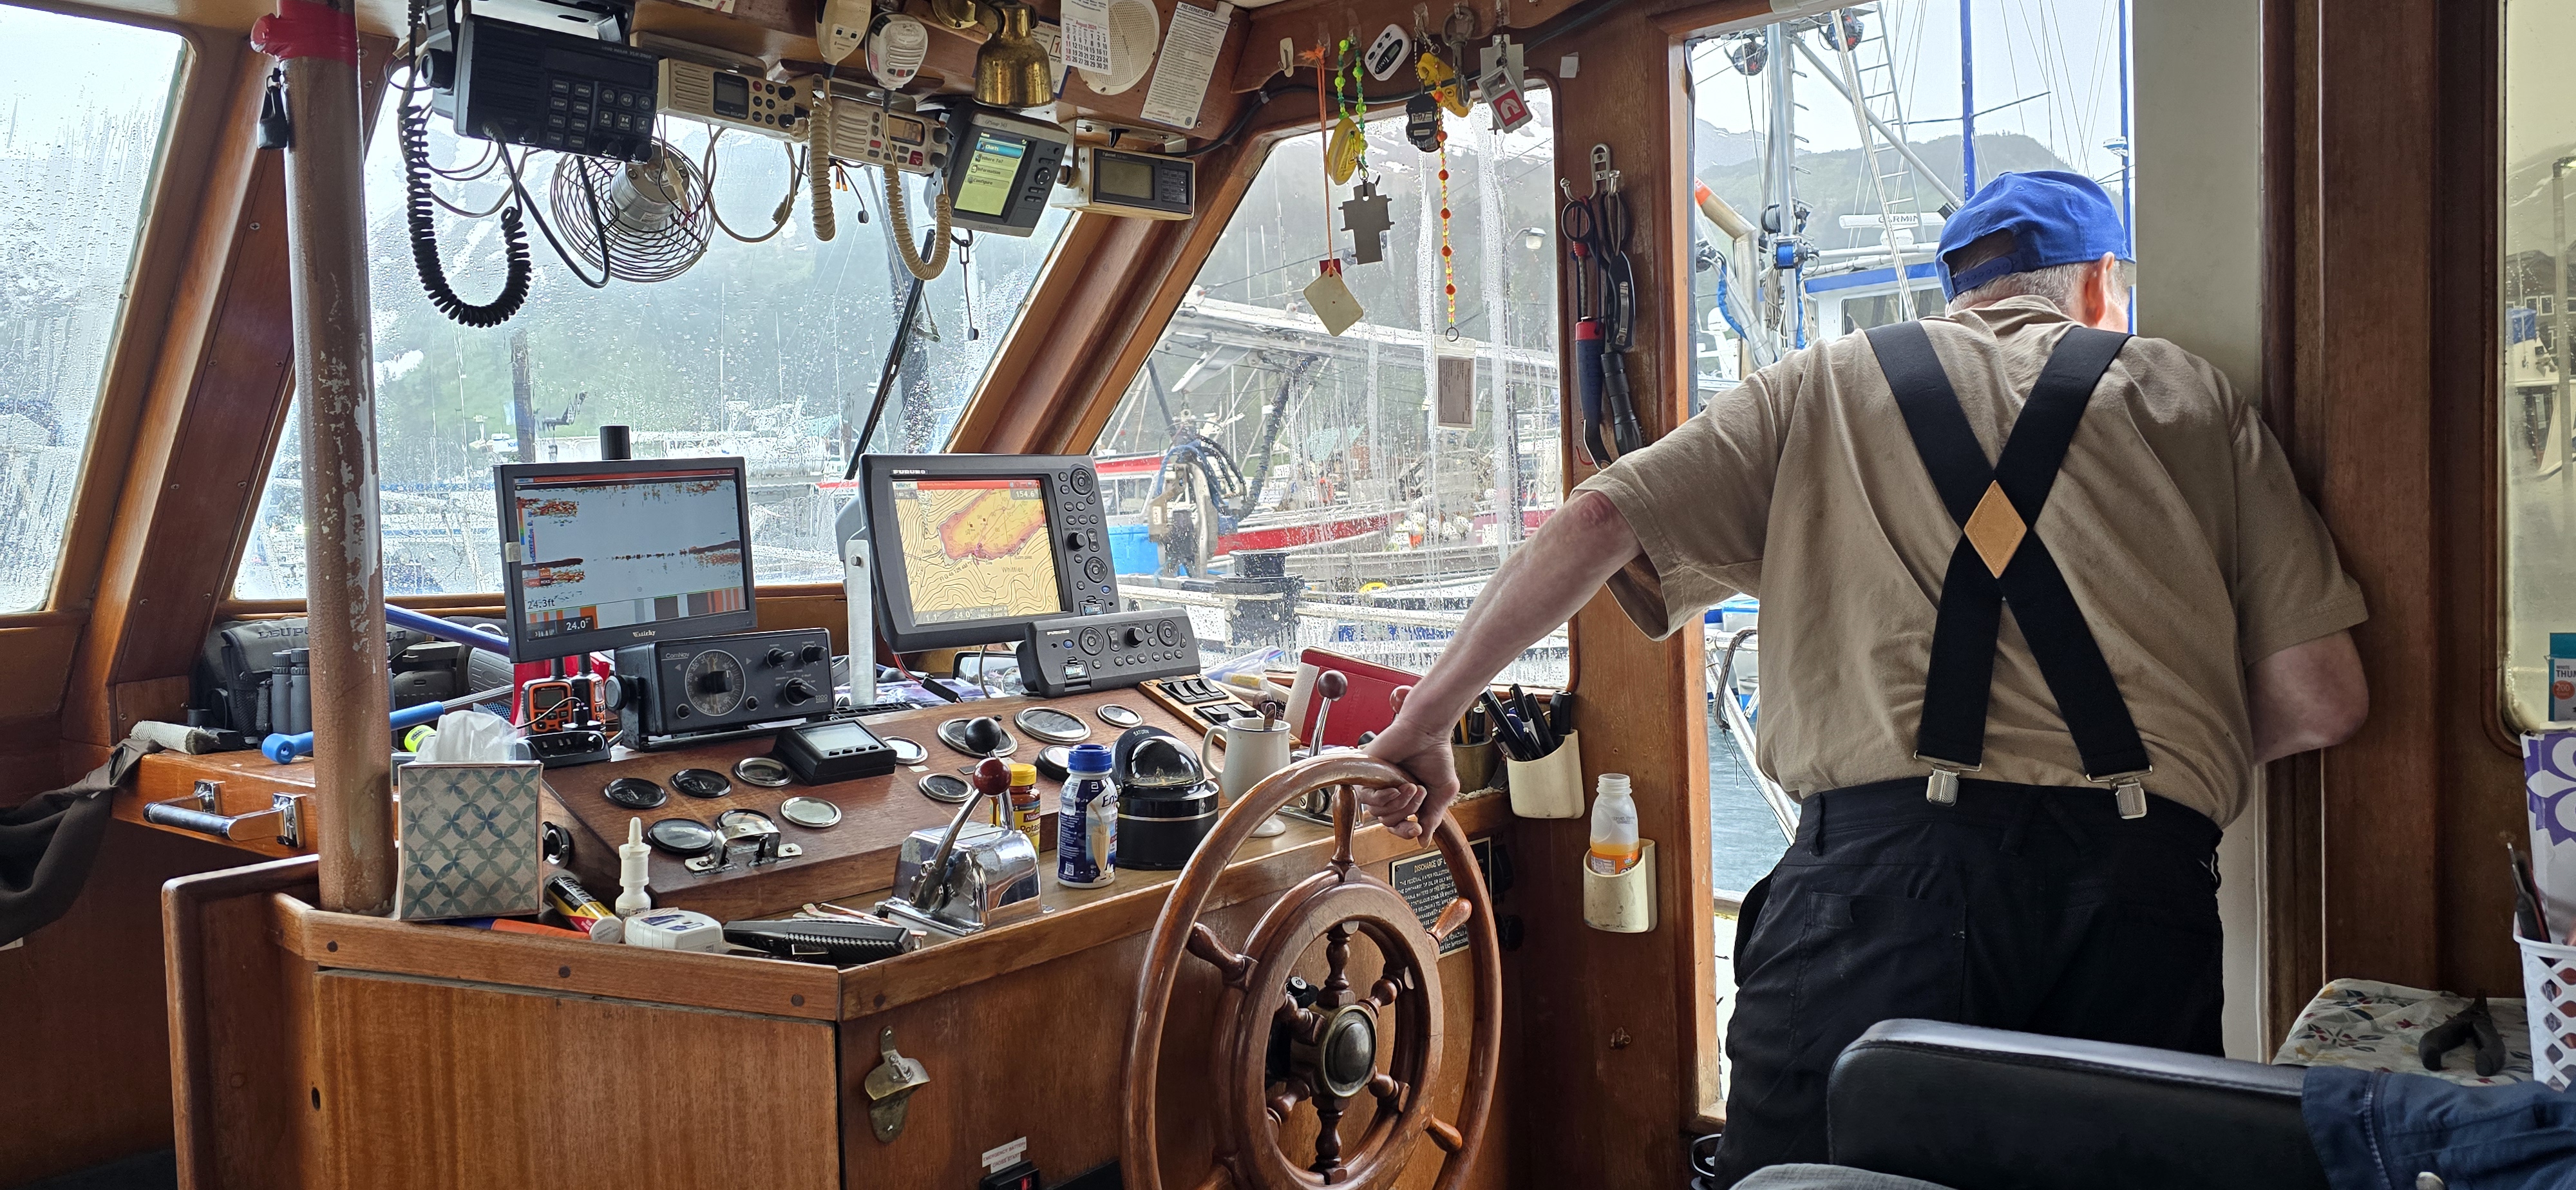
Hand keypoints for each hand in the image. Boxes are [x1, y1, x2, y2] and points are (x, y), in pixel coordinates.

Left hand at [1360, 719, 1457, 841]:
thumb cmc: (1435, 755)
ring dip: (1400, 802)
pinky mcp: (1366, 774)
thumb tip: (1422, 842)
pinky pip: (1368, 799)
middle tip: (1420, 791)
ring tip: (1412, 785)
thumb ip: (1432, 817)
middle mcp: (1388, 793)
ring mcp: (1377, 784)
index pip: (1397, 825)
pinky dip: (1384, 797)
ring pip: (1379, 813)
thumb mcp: (1441, 792)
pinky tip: (1395, 787)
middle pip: (1388, 822)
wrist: (1427, 731)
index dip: (1405, 832)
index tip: (1417, 830)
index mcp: (1405, 799)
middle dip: (1408, 811)